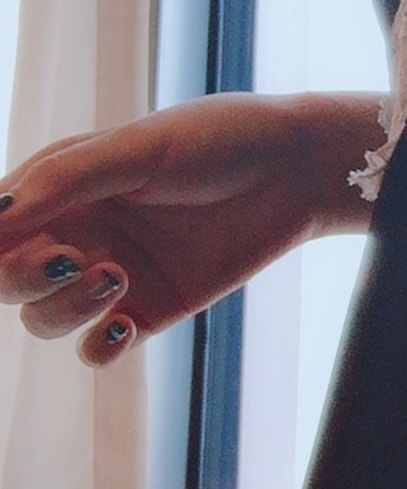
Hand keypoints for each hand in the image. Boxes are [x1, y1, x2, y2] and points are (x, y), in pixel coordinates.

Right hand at [0, 92, 380, 364]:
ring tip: (117, 275)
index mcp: (58, 186)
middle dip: (23, 278)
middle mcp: (77, 231)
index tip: (7, 249)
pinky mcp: (151, 309)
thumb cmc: (216, 140)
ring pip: (47, 318)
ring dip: (65, 308)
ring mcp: (111, 274)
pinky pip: (100, 346)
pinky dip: (98, 347)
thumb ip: (63, 180)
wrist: (296, 168)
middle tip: (71, 260)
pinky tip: (123, 327)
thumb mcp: (136, 149)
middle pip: (9, 280)